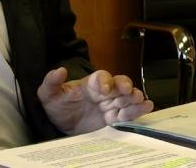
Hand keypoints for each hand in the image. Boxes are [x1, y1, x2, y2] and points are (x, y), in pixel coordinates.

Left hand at [37, 67, 153, 134]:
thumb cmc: (57, 105)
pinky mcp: (114, 119)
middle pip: (119, 84)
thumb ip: (52, 82)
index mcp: (89, 84)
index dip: (104, 81)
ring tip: (141, 101)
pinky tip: (147, 107)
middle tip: (128, 91)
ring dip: (134, 98)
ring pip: (127, 98)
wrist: (61, 125)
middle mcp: (103, 92)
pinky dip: (138, 111)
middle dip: (125, 86)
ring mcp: (110, 104)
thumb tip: (60, 70)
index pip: (100, 77)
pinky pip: (128, 114)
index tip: (104, 89)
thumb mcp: (48, 95)